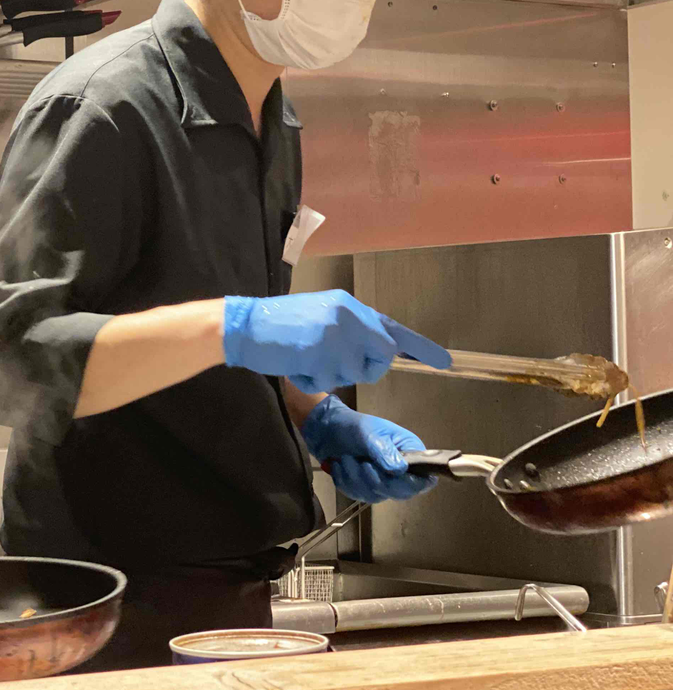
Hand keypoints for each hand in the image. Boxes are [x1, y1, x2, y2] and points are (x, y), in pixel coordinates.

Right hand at [222, 289, 449, 392]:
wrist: (244, 325)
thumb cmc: (279, 325)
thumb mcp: (320, 319)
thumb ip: (350, 331)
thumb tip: (380, 351)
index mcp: (349, 307)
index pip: (391, 328)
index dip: (420, 346)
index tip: (444, 361)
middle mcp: (349, 316)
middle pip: (379, 357)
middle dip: (361, 367)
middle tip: (330, 362)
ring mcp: (336, 334)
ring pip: (353, 373)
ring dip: (328, 374)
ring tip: (304, 357)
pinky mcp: (321, 351)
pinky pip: (328, 382)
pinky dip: (310, 380)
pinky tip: (294, 363)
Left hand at [301, 396, 436, 502]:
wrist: (327, 430)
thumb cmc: (353, 426)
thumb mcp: (370, 433)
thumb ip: (385, 451)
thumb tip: (399, 470)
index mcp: (411, 454)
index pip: (423, 481)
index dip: (408, 484)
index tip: (389, 475)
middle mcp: (401, 472)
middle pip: (399, 493)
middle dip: (375, 480)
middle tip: (362, 462)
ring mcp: (383, 482)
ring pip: (375, 496)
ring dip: (355, 477)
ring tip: (346, 457)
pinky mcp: (365, 488)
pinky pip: (357, 495)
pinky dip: (345, 481)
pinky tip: (340, 466)